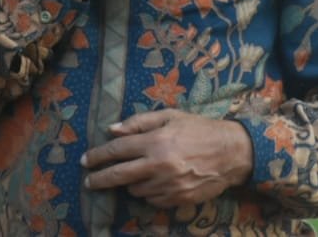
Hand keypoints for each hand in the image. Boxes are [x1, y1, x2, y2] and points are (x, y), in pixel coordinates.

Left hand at [80, 109, 252, 208]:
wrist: (231, 153)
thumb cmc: (199, 129)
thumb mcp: (170, 116)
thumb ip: (139, 122)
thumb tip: (112, 130)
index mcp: (156, 141)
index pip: (117, 150)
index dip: (98, 156)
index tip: (86, 160)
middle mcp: (159, 165)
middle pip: (118, 175)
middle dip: (99, 179)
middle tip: (88, 181)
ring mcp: (168, 185)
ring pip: (135, 190)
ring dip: (130, 183)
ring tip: (136, 174)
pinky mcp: (177, 200)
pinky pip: (152, 200)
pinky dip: (148, 192)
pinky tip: (154, 182)